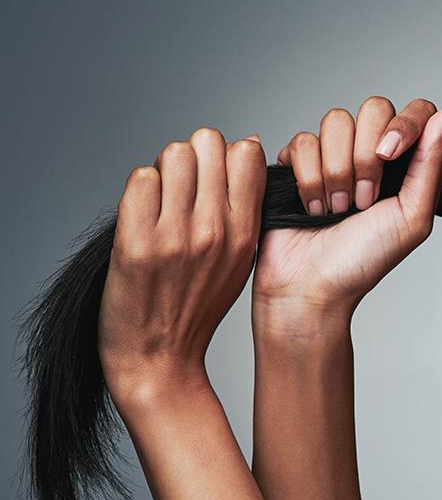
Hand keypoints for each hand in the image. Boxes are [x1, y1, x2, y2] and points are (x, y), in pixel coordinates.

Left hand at [99, 128, 265, 394]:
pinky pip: (139, 180)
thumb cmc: (196, 307)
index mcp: (245, 232)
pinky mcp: (137, 243)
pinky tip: (142, 219)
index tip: (215, 176)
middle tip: (184, 188)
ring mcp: (176, 236)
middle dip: (194, 158)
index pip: (246, 153)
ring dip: (164, 171)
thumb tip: (247, 148)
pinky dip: (138, 192)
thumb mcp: (239, 259)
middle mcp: (215, 230)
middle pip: (207, 142)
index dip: (226, 156)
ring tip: (162, 203)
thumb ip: (245, 207)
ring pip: (173, 155)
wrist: (157, 357)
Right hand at [251, 97, 441, 322]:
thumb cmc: (365, 260)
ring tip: (338, 208)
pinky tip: (313, 207)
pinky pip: (302, 140)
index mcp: (405, 164)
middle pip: (374, 107)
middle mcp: (371, 152)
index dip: (403, 125)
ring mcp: (333, 154)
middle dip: (366, 157)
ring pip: (336, 121)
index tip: (389, 156)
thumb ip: (433, 161)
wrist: (312, 286)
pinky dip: (308, 178)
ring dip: (337, 171)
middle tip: (363, 200)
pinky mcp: (296, 161)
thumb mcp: (413, 216)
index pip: (415, 111)